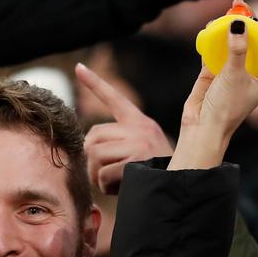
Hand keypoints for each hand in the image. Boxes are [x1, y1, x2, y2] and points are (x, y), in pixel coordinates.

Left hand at [75, 62, 172, 193]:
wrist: (178, 187)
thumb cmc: (154, 175)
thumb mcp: (141, 150)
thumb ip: (119, 142)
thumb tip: (87, 144)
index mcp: (140, 123)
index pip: (114, 99)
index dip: (95, 83)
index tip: (79, 68)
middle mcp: (140, 128)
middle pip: (94, 135)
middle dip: (91, 157)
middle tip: (101, 173)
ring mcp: (139, 143)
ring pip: (95, 155)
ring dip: (96, 174)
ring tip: (112, 182)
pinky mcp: (136, 160)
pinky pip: (104, 173)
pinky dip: (105, 186)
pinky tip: (118, 188)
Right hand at [170, 8, 257, 169]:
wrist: (202, 129)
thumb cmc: (226, 108)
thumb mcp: (235, 75)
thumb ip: (237, 48)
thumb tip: (239, 22)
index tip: (254, 15)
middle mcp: (250, 73)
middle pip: (250, 41)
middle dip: (244, 24)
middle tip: (237, 6)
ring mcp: (232, 72)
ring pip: (231, 44)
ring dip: (226, 30)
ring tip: (221, 15)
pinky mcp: (213, 73)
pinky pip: (214, 51)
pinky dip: (212, 40)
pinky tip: (208, 29)